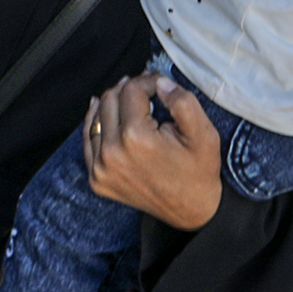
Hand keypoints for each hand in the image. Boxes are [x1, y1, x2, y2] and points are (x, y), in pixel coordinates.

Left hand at [80, 73, 222, 228]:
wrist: (193, 211)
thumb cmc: (199, 171)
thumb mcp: (204, 133)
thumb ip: (182, 101)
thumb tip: (159, 82)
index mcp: (137, 138)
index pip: (131, 90)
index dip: (147, 80)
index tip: (159, 82)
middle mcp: (112, 153)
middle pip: (109, 99)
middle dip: (128, 88)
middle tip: (146, 89)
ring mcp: (100, 168)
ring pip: (95, 116)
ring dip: (112, 103)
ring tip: (129, 98)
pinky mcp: (96, 179)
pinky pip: (88, 139)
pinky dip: (97, 122)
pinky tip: (107, 113)